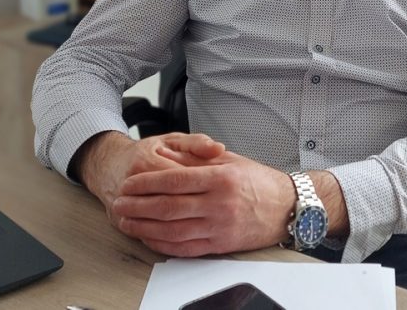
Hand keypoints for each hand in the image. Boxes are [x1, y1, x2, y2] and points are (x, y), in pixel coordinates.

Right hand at [73, 131, 225, 225]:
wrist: (109, 165)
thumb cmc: (147, 153)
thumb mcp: (171, 140)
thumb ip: (196, 143)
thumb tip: (218, 148)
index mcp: (146, 161)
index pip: (180, 180)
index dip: (202, 188)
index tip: (222, 193)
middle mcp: (131, 183)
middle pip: (168, 205)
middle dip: (196, 211)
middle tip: (218, 214)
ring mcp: (122, 205)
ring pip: (156, 223)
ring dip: (183, 228)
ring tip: (205, 228)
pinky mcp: (117, 221)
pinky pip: (143, 235)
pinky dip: (163, 240)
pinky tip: (186, 238)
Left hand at [111, 149, 296, 256]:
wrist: (288, 207)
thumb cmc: (259, 182)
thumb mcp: (229, 160)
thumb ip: (196, 159)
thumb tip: (165, 157)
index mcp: (220, 178)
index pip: (174, 180)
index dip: (146, 183)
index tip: (129, 184)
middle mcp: (219, 204)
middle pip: (168, 207)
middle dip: (138, 206)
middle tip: (118, 204)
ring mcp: (219, 227)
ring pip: (173, 231)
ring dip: (144, 228)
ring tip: (126, 222)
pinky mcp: (221, 245)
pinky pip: (185, 248)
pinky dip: (163, 245)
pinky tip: (149, 238)